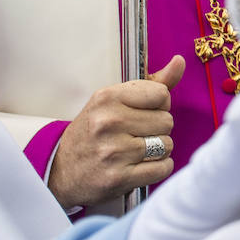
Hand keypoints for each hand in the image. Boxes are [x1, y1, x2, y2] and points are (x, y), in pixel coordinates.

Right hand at [48, 56, 184, 208]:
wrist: (60, 170)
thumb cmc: (94, 131)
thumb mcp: (115, 101)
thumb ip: (153, 83)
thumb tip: (180, 61)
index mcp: (108, 98)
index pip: (161, 95)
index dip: (158, 105)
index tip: (141, 113)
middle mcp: (108, 122)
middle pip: (167, 121)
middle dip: (157, 129)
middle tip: (134, 135)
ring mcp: (113, 151)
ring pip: (167, 145)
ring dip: (158, 150)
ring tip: (135, 151)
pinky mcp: (118, 178)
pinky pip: (163, 168)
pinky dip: (158, 169)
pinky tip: (139, 166)